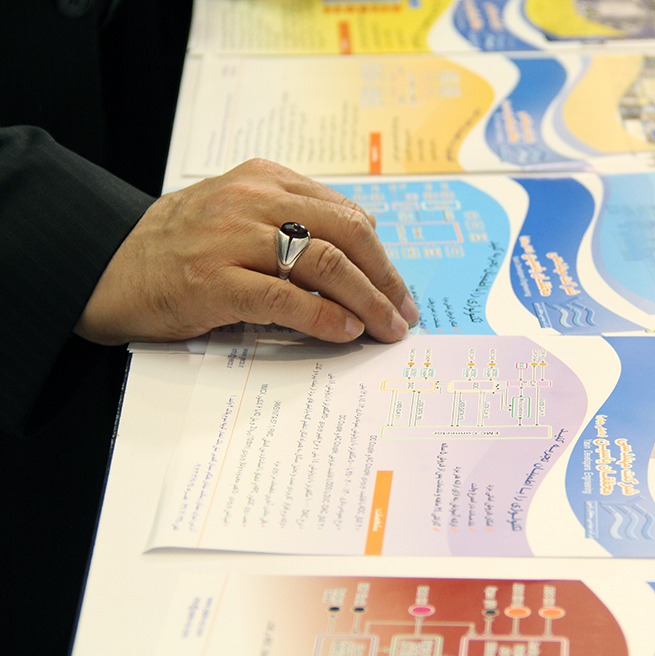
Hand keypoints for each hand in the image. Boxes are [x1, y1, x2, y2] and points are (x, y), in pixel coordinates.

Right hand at [74, 159, 418, 344]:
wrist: (106, 265)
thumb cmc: (179, 246)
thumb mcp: (238, 212)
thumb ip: (292, 220)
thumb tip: (360, 252)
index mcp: (265, 179)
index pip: (346, 213)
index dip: (380, 255)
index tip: (397, 288)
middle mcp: (253, 200)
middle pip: (347, 234)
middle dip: (385, 279)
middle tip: (403, 312)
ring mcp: (232, 238)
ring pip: (325, 263)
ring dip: (366, 301)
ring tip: (385, 328)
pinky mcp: (213, 280)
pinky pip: (286, 298)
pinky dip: (324, 317)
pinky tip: (345, 332)